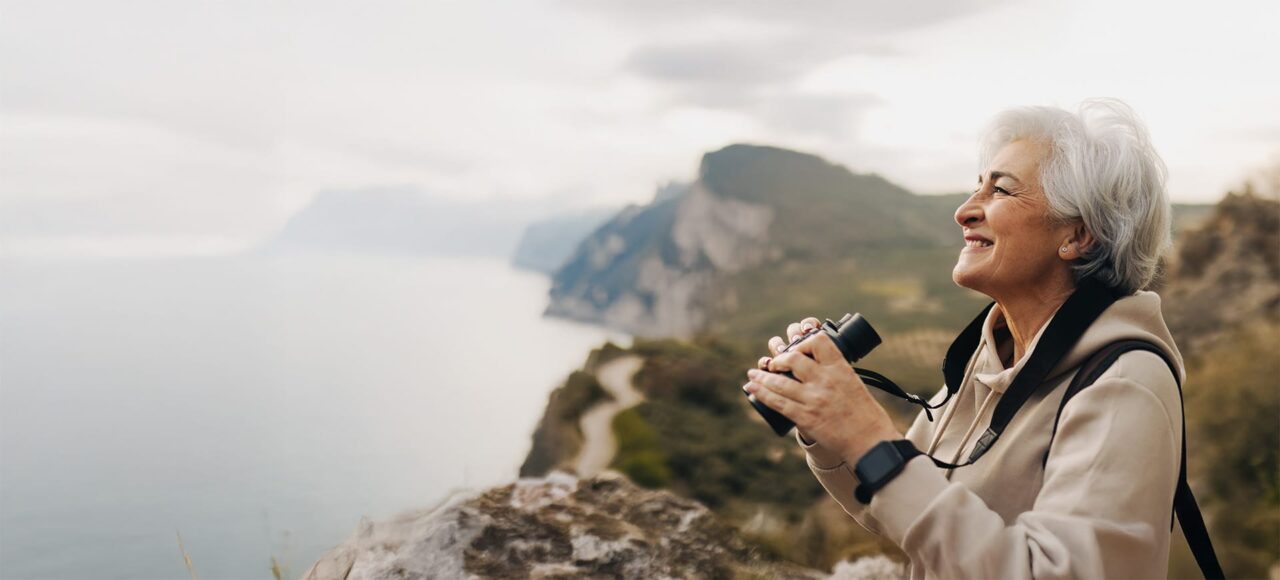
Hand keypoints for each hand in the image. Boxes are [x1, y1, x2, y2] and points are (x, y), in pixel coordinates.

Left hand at [746, 319, 900, 462]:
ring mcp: (813, 399)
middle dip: (778, 360)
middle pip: (792, 359)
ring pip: (778, 382)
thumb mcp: (853, 383)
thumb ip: (835, 373)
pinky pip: (777, 402)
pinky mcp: (804, 417)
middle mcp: (824, 380)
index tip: (797, 348)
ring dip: (761, 377)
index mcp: (840, 368)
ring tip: (752, 374)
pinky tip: (751, 387)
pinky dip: (761, 393)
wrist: (870, 442)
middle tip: (773, 363)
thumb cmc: (866, 414)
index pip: (818, 342)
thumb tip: (815, 366)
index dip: (803, 342)